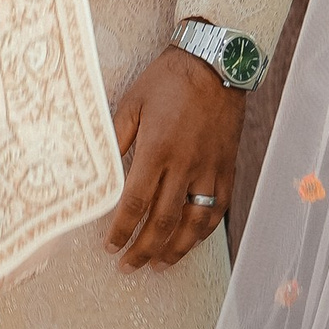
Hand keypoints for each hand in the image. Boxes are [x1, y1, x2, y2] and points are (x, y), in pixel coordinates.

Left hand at [104, 44, 245, 268]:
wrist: (216, 62)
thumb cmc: (169, 79)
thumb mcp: (132, 102)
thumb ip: (116, 138)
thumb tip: (101, 170)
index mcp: (157, 149)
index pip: (135, 203)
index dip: (121, 229)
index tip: (109, 245)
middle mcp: (185, 164)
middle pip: (163, 221)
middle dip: (144, 249)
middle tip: (128, 266)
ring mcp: (210, 168)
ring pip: (194, 222)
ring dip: (176, 249)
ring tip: (159, 265)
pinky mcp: (227, 167)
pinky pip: (218, 208)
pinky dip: (204, 230)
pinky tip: (191, 240)